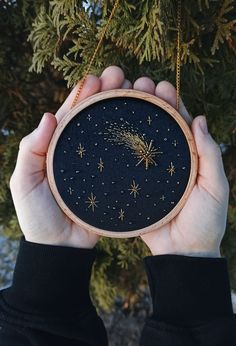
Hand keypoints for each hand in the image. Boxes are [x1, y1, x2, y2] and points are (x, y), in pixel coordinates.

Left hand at [10, 66, 130, 247]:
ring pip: (114, 129)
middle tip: (125, 77)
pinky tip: (148, 124)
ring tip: (142, 92)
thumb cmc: (38, 215)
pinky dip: (136, 138)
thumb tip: (48, 115)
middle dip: (110, 91)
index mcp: (59, 145)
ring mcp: (101, 163)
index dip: (85, 92)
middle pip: (96, 114)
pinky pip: (126, 155)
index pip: (73, 111)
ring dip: (127, 107)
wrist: (61, 247)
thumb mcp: (24, 181)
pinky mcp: (116, 178)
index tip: (100, 77)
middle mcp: (82, 149)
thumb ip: (31, 150)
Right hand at [134, 78, 228, 257]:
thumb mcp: (214, 187)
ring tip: (119, 97)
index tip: (160, 86)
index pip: (180, 121)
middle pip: (157, 123)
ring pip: (139, 137)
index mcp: (189, 155)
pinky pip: (125, 160)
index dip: (171, 101)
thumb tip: (200, 118)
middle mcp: (167, 158)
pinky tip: (109, 129)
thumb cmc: (205, 221)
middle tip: (137, 85)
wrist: (181, 251)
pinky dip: (118, 144)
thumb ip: (209, 154)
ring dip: (131, 116)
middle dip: (147, 101)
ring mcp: (148, 170)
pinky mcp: (132, 183)